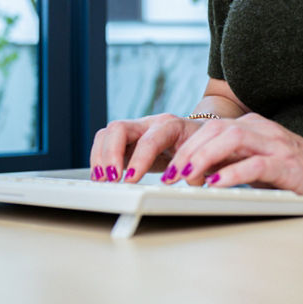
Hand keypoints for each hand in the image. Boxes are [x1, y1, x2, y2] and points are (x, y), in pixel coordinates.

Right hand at [89, 113, 204, 182]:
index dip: (140, 159)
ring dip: (100, 157)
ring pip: (107, 133)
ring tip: (102, 179)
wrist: (199, 134)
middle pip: (119, 128)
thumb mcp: (203, 154)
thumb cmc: (201, 145)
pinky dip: (99, 159)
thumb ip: (196, 166)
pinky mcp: (126, 141)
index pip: (150, 139)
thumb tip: (191, 179)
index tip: (132, 180)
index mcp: (171, 125)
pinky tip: (101, 176)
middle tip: (112, 178)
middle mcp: (149, 123)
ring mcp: (135, 130)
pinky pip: (105, 143)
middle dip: (111, 154)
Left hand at [161, 113, 302, 204]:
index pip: (210, 127)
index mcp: (252, 126)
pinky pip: (256, 164)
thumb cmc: (294, 172)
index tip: (169, 169)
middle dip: (189, 151)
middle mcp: (262, 130)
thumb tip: (192, 171)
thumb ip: (230, 161)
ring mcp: (275, 145)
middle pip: (216, 129)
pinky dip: (233, 173)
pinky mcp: (287, 165)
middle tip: (171, 176)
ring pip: (232, 139)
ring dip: (204, 157)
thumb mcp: (256, 161)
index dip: (186, 146)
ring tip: (187, 177)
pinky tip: (217, 185)